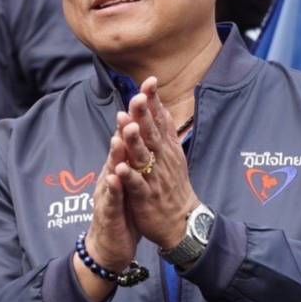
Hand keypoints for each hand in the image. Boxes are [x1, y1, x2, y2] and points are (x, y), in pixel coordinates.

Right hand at [73, 120, 139, 301]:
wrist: (109, 247)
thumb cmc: (123, 213)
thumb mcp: (131, 182)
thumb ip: (134, 158)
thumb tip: (141, 132)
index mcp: (121, 167)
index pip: (129, 137)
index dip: (137, 115)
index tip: (147, 90)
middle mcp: (111, 175)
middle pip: (119, 146)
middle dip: (126, 125)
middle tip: (133, 103)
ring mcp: (107, 193)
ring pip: (112, 170)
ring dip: (116, 153)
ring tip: (121, 135)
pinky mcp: (108, 213)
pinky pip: (111, 199)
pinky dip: (113, 187)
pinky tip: (116, 176)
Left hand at [114, 78, 198, 250]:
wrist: (181, 220)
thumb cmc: (173, 185)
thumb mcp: (173, 155)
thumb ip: (165, 132)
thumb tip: (160, 107)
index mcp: (166, 149)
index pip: (160, 120)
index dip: (154, 102)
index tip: (148, 82)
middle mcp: (161, 160)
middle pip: (152, 134)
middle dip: (144, 116)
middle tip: (136, 97)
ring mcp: (153, 178)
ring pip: (143, 157)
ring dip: (134, 142)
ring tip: (125, 127)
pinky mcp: (146, 196)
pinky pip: (136, 185)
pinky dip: (128, 177)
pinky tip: (119, 169)